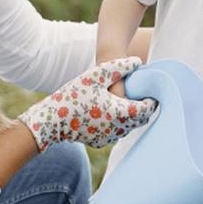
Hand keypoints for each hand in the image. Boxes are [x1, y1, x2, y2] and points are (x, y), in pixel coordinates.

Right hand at [19, 57, 155, 150]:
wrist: (50, 121)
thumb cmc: (72, 95)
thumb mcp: (95, 76)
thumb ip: (119, 67)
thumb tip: (138, 61)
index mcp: (122, 112)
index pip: (148, 108)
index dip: (152, 99)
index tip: (151, 91)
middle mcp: (120, 129)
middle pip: (141, 119)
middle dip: (144, 108)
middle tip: (144, 96)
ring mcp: (111, 138)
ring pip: (130, 127)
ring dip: (132, 117)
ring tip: (130, 103)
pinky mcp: (101, 142)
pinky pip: (116, 133)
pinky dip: (119, 124)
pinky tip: (113, 113)